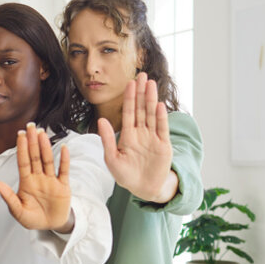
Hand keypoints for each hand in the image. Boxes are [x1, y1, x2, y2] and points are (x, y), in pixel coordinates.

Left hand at [0, 122, 72, 231]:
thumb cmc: (32, 218)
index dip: (22, 148)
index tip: (20, 135)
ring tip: (42, 133)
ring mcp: (51, 181)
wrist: (50, 226)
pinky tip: (64, 148)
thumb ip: (8, 197)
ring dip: (45, 147)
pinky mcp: (63, 187)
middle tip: (31, 125)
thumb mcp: (18, 211)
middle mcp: (38, 178)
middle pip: (35, 156)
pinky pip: (64, 171)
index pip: (23, 162)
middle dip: (32, 141)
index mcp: (26, 182)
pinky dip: (64, 160)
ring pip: (48, 160)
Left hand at [99, 72, 174, 202]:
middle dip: (141, 92)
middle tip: (142, 75)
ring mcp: (153, 138)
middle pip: (141, 108)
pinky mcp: (163, 145)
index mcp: (127, 135)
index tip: (130, 82)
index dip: (129, 97)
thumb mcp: (112, 158)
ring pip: (152, 114)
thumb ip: (107, 139)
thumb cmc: (125, 174)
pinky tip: (159, 105)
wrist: (143, 188)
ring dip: (151, 100)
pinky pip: (162, 129)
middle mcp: (141, 133)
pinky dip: (160, 117)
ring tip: (151, 84)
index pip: (128, 112)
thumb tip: (101, 120)